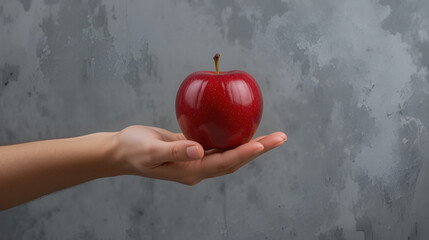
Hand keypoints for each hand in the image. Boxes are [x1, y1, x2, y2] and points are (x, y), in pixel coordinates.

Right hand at [112, 125, 286, 184]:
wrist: (122, 151)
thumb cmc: (133, 149)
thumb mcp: (151, 151)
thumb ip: (175, 150)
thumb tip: (200, 150)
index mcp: (191, 171)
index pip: (224, 162)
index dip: (244, 154)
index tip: (263, 144)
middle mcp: (198, 168)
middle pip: (234, 160)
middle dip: (258, 149)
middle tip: (281, 137)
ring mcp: (197, 160)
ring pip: (229, 153)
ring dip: (251, 145)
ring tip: (272, 136)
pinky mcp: (194, 150)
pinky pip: (218, 145)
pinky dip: (233, 139)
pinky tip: (242, 129)